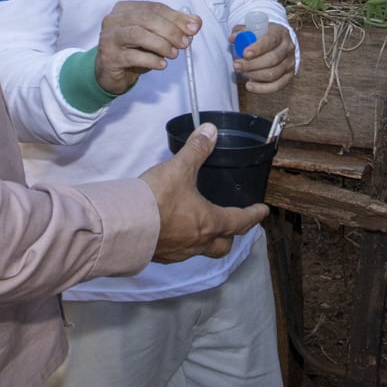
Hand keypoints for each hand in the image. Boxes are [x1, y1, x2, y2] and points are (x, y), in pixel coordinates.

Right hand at [95, 1, 199, 95]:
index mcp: (126, 8)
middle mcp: (114, 19)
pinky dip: (151, 60)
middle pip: (146, 18)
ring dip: (161, 44)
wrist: (110, 73)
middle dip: (170, 30)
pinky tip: (161, 64)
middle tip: (184, 43)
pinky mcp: (109, 56)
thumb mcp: (155, 37)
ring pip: (138, 34)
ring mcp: (109, 37)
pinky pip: (133, 56)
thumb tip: (196, 23)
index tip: (193, 28)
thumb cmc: (133, 51)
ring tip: (174, 54)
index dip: (176, 17)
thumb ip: (174, 27)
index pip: (154, 8)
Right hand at [138, 121, 267, 262]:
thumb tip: (210, 130)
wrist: (124, 225)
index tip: (262, 211)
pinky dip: (183, 242)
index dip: (254, 215)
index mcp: (210, 222)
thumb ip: (196, 149)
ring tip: (201, 226)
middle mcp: (198, 242)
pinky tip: (174, 231)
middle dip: (231, 236)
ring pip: (201, 250)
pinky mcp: (160, 256)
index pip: (240, 221)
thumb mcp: (179, 168)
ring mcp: (179, 252)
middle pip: (223, 246)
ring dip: (205, 240)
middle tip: (233, 225)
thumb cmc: (157, 199)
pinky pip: (179, 252)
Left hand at [231, 23, 296, 93]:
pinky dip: (261, 88)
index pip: (271, 40)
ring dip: (254, 75)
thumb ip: (241, 32)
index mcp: (280, 33)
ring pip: (273, 74)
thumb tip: (233, 38)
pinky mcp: (288, 76)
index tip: (244, 53)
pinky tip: (249, 85)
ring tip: (241, 73)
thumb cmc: (262, 36)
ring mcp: (290, 63)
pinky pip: (276, 86)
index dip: (258, 48)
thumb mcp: (252, 29)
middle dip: (251, 64)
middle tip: (236, 65)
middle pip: (272, 59)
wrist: (278, 43)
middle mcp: (288, 48)